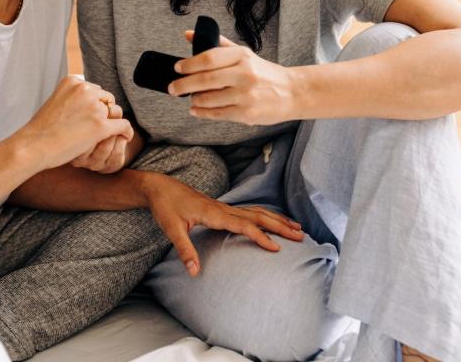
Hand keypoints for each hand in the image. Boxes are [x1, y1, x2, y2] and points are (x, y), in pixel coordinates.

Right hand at [21, 76, 132, 168]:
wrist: (33, 146)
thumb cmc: (42, 129)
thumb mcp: (55, 102)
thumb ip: (73, 98)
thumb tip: (89, 104)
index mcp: (73, 81)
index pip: (95, 90)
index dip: (94, 105)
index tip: (87, 118)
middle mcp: (85, 89)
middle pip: (107, 99)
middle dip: (103, 113)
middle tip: (92, 129)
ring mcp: (94, 107)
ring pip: (115, 112)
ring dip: (111, 123)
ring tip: (103, 136)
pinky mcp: (100, 126)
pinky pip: (123, 125)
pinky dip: (126, 132)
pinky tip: (125, 137)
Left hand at [141, 173, 303, 276]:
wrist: (159, 187)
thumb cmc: (165, 206)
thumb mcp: (171, 229)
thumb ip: (184, 250)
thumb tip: (194, 272)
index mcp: (213, 213)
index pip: (243, 225)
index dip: (260, 237)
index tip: (277, 248)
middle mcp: (223, 208)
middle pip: (257, 216)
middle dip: (280, 226)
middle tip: (301, 235)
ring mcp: (224, 207)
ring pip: (256, 212)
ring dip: (277, 219)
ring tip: (296, 227)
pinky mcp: (222, 208)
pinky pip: (249, 211)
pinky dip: (265, 216)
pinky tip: (273, 221)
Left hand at [167, 31, 298, 125]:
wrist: (291, 92)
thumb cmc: (263, 72)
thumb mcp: (243, 53)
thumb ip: (217, 44)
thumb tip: (188, 34)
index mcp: (242, 56)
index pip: (209, 58)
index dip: (189, 64)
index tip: (177, 68)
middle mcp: (244, 74)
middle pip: (205, 80)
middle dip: (184, 85)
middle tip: (173, 88)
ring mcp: (246, 95)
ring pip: (209, 99)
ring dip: (194, 99)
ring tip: (191, 98)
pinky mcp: (247, 113)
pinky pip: (217, 114)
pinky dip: (203, 113)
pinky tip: (197, 110)